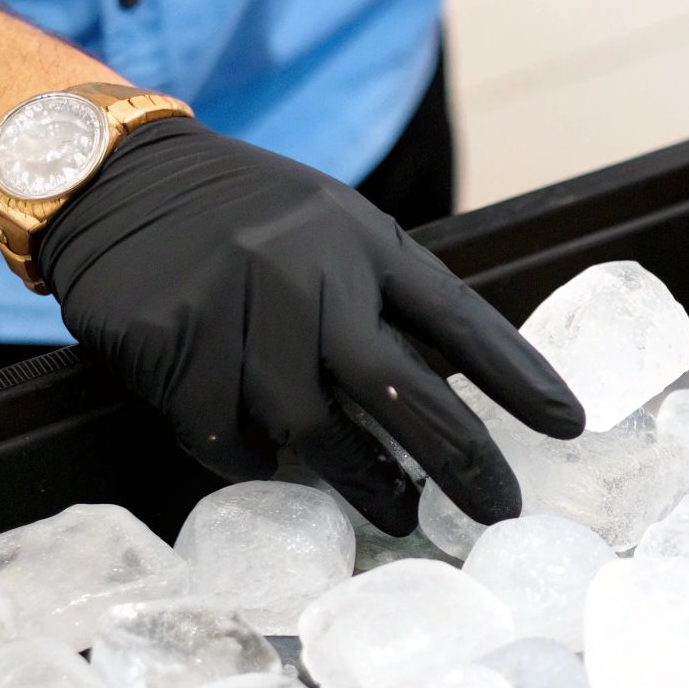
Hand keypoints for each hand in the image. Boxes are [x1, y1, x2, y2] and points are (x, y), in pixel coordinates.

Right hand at [38, 118, 582, 535]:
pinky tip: (269, 464)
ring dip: (361, 479)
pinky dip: (252, 462)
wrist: (119, 177)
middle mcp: (306, 268)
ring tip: (394, 509)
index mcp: (361, 239)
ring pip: (309, 427)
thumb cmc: (249, 218)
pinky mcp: (171, 335)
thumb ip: (389, 297)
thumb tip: (461, 391)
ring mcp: (235, 302)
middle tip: (496, 510)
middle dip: (460, 458)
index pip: (455, 314)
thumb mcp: (334, 228)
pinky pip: (223, 433)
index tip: (569, 425)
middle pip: (398, 386)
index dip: (517, 373)